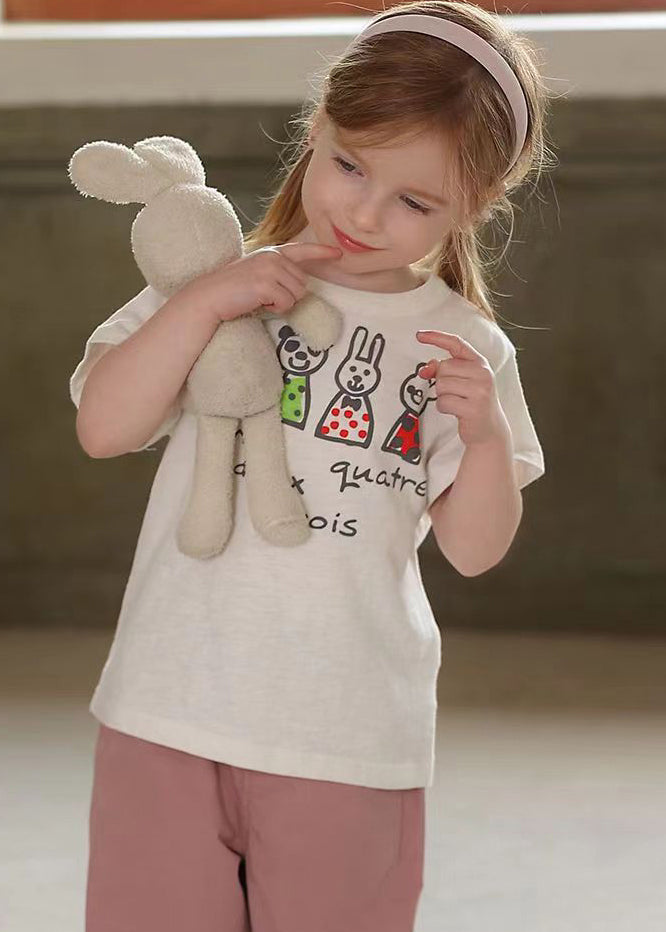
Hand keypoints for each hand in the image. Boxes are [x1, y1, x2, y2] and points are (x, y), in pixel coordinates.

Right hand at [184, 242, 342, 322]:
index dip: (321, 252)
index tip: (338, 253)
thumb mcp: (257, 274)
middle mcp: (273, 256)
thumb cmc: (232, 290)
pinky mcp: (266, 283)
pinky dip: (275, 309)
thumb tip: (300, 286)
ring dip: (282, 303)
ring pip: (297, 294)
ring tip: (260, 299)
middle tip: (264, 297)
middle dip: (289, 295)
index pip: (301, 250)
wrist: (209, 296)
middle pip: (303, 283)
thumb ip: (278, 273)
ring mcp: (270, 268)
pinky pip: (287, 303)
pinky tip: (257, 303)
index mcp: (271, 252)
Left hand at [416, 330, 509, 446]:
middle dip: (441, 381)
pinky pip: (443, 402)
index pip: (456, 343)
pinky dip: (444, 408)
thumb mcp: (463, 381)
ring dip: (443, 396)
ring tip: (457, 402)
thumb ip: (445, 370)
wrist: (490, 429)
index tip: (419, 335)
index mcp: (480, 363)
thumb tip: (426, 369)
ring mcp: (480, 390)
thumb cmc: (473, 402)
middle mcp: (483, 373)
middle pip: (444, 368)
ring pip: (441, 385)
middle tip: (454, 392)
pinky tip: (456, 411)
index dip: (436, 337)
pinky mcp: (473, 408)